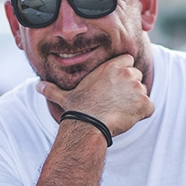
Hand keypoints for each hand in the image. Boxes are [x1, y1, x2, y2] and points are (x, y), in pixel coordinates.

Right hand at [38, 55, 152, 136]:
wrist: (88, 125)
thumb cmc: (77, 109)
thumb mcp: (64, 96)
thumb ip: (52, 89)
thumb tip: (37, 86)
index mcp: (111, 66)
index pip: (128, 60)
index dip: (124, 71)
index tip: (115, 84)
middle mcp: (127, 74)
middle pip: (137, 76)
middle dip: (131, 87)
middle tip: (117, 101)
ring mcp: (138, 89)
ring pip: (143, 93)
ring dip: (136, 102)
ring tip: (119, 112)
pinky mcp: (145, 104)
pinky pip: (149, 109)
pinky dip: (142, 115)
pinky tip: (127, 120)